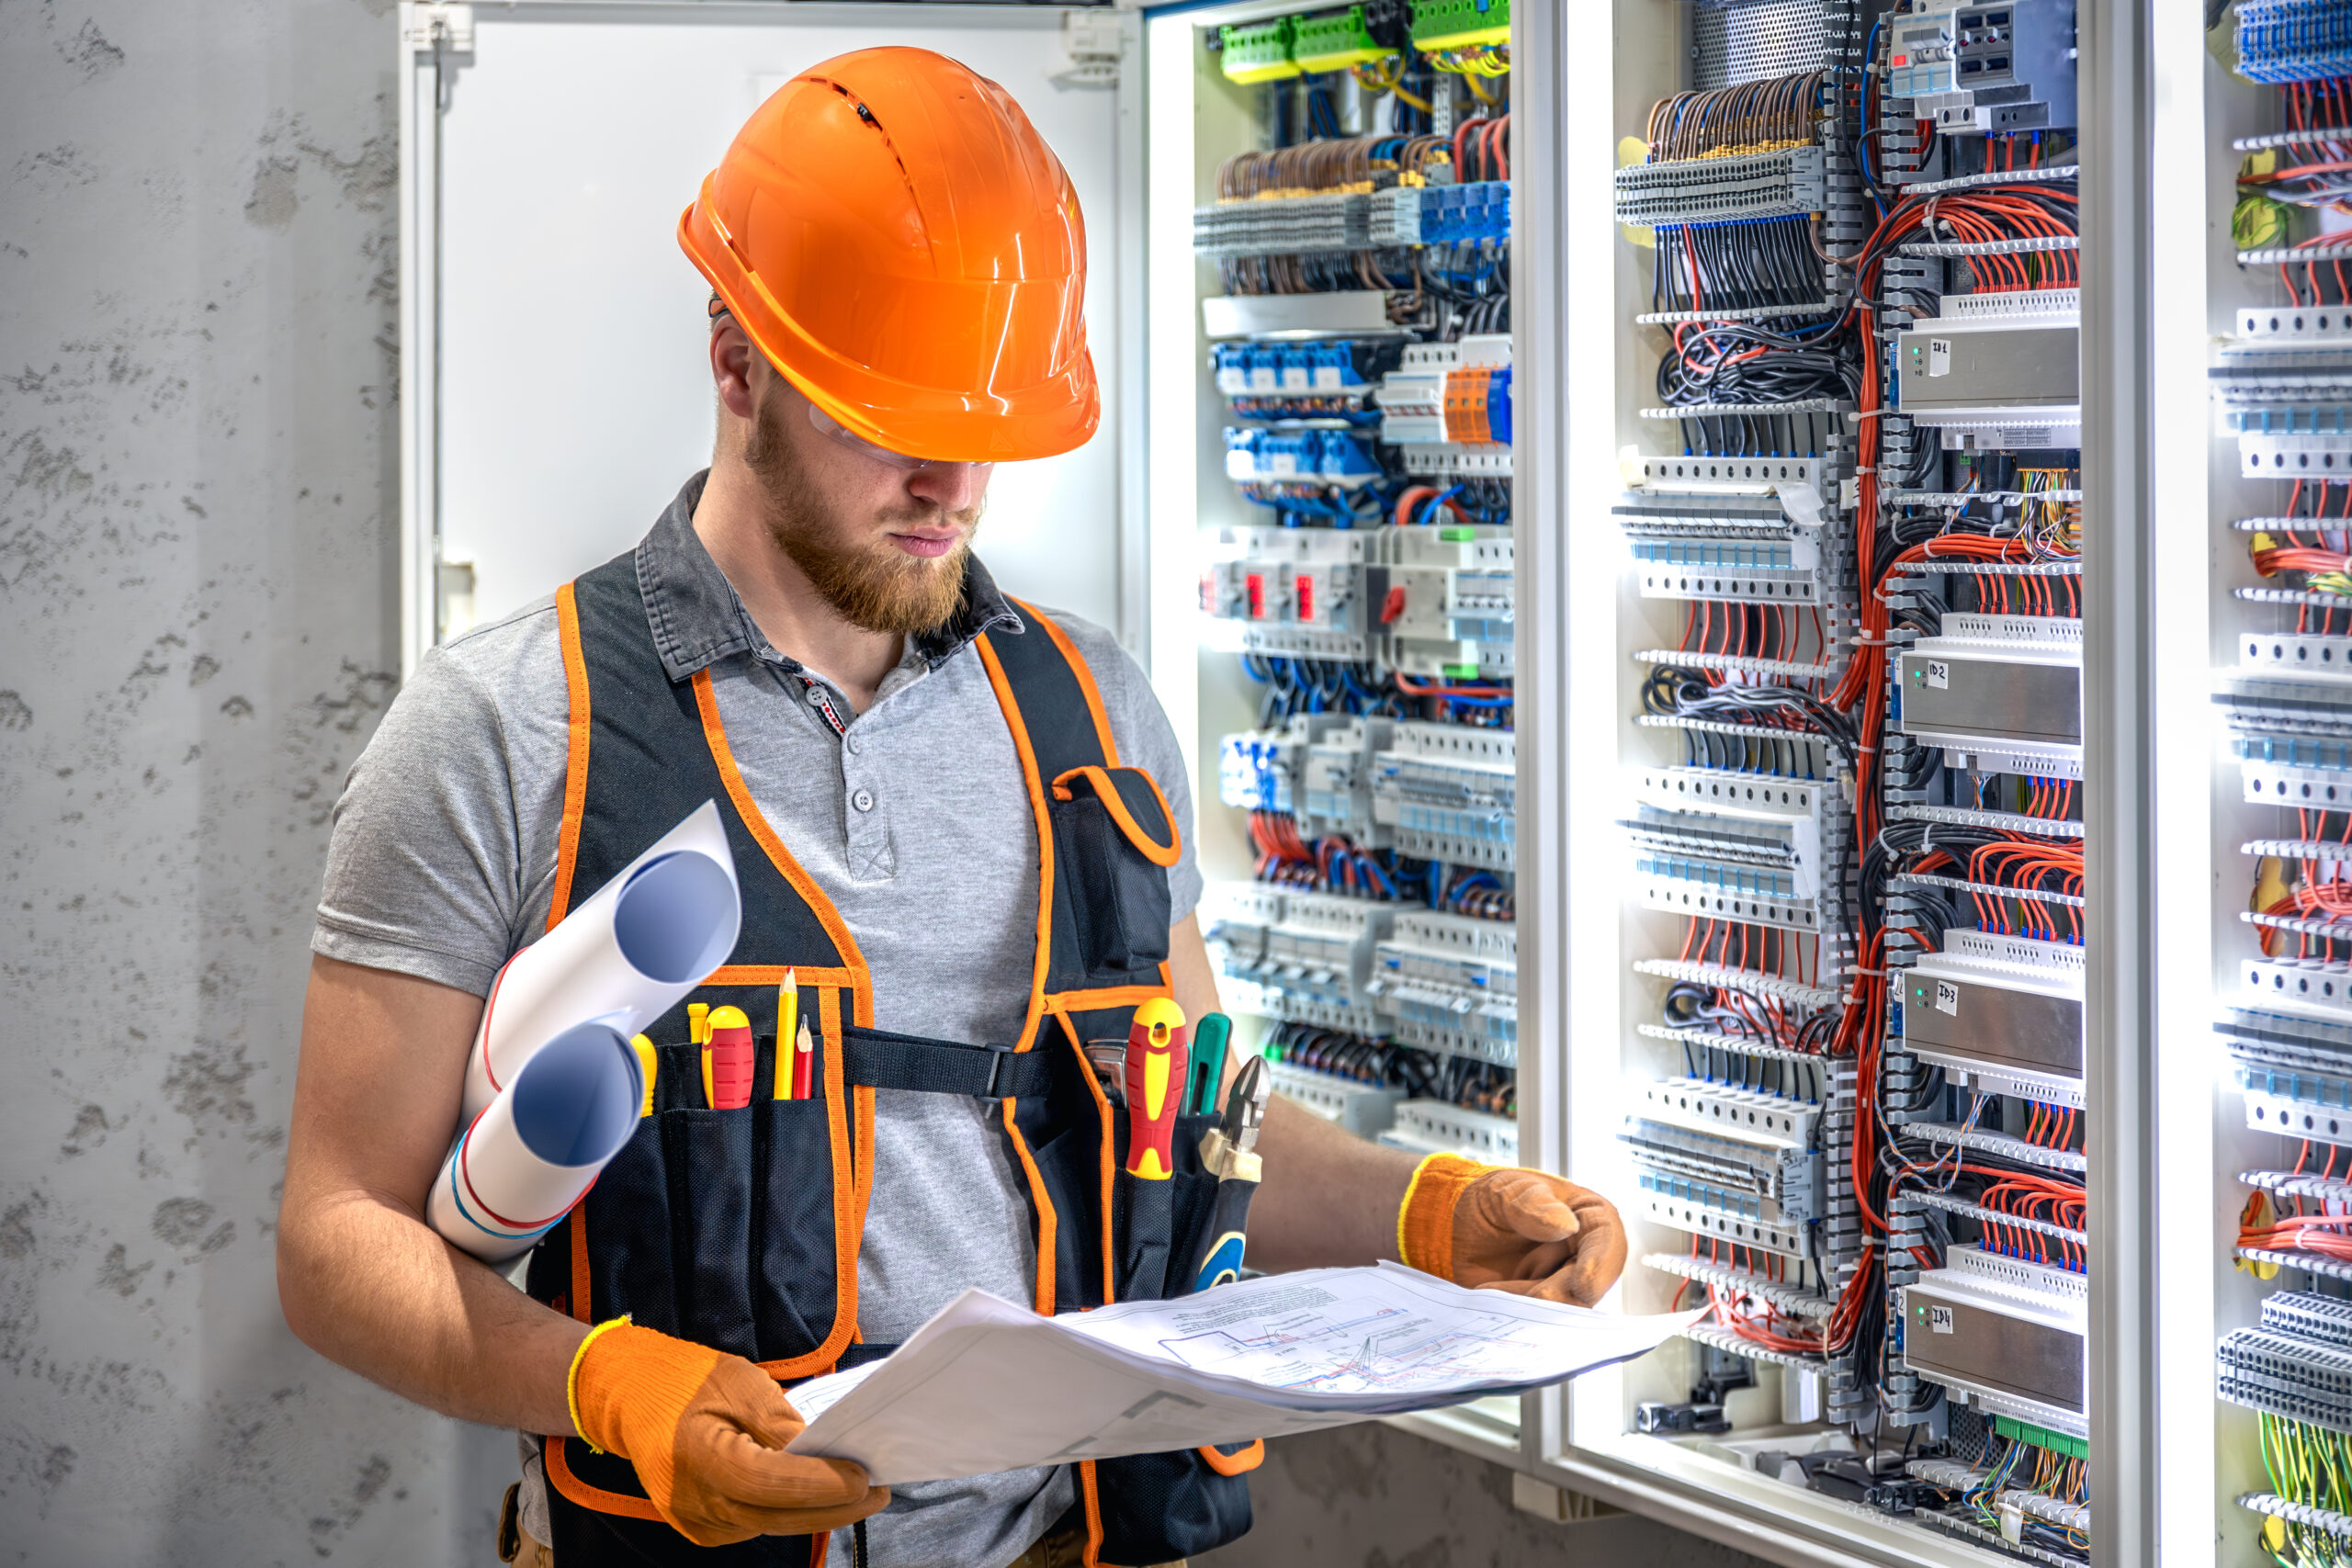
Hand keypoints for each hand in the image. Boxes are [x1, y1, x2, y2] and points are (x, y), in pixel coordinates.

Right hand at [570, 1322, 887, 1545]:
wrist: (632, 1400)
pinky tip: (816, 1496)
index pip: (770, 1483)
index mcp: (700, 1456)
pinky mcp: (701, 1528)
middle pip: (778, 1516)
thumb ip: (777, 1419)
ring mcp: (696, 1521)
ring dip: (815, 1512)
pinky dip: (787, 1513)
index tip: (864, 1477)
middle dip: (835, 1507)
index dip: (820, 1483)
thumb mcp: (738, 1382)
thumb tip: (819, 1450)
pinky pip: (755, 1526)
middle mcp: (695, 1501)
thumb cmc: (686, 1382)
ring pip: (770, 1526)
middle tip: (879, 1492)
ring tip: (857, 1491)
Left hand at [1449, 1168, 1628, 1306]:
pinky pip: (1538, 1318)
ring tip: (1493, 1288)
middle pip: (1587, 1285)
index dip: (1600, 1264)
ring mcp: (1562, 1283)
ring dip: (1530, 1303)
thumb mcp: (1504, 1190)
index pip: (1607, 1240)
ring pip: (1561, 1307)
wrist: (1459, 1226)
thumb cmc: (1492, 1199)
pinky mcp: (1541, 1305)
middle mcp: (1583, 1254)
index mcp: (1588, 1217)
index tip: (1583, 1284)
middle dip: (1557, 1294)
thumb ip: (1531, 1202)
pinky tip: (1491, 1298)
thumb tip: (1566, 1225)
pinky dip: (1517, 1313)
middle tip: (1529, 1295)